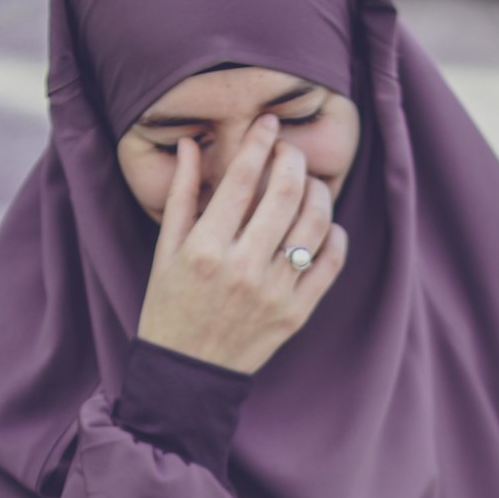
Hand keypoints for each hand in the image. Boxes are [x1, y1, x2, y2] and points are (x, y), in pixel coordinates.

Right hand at [135, 114, 348, 374]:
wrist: (186, 374)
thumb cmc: (169, 308)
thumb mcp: (165, 252)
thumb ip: (182, 196)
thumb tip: (194, 144)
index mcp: (205, 249)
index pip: (241, 180)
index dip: (259, 142)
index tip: (268, 123)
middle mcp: (242, 268)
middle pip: (285, 194)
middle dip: (293, 159)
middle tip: (290, 151)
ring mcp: (274, 293)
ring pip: (314, 223)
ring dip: (318, 192)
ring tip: (309, 184)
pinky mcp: (296, 314)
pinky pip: (330, 263)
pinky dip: (334, 235)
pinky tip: (324, 225)